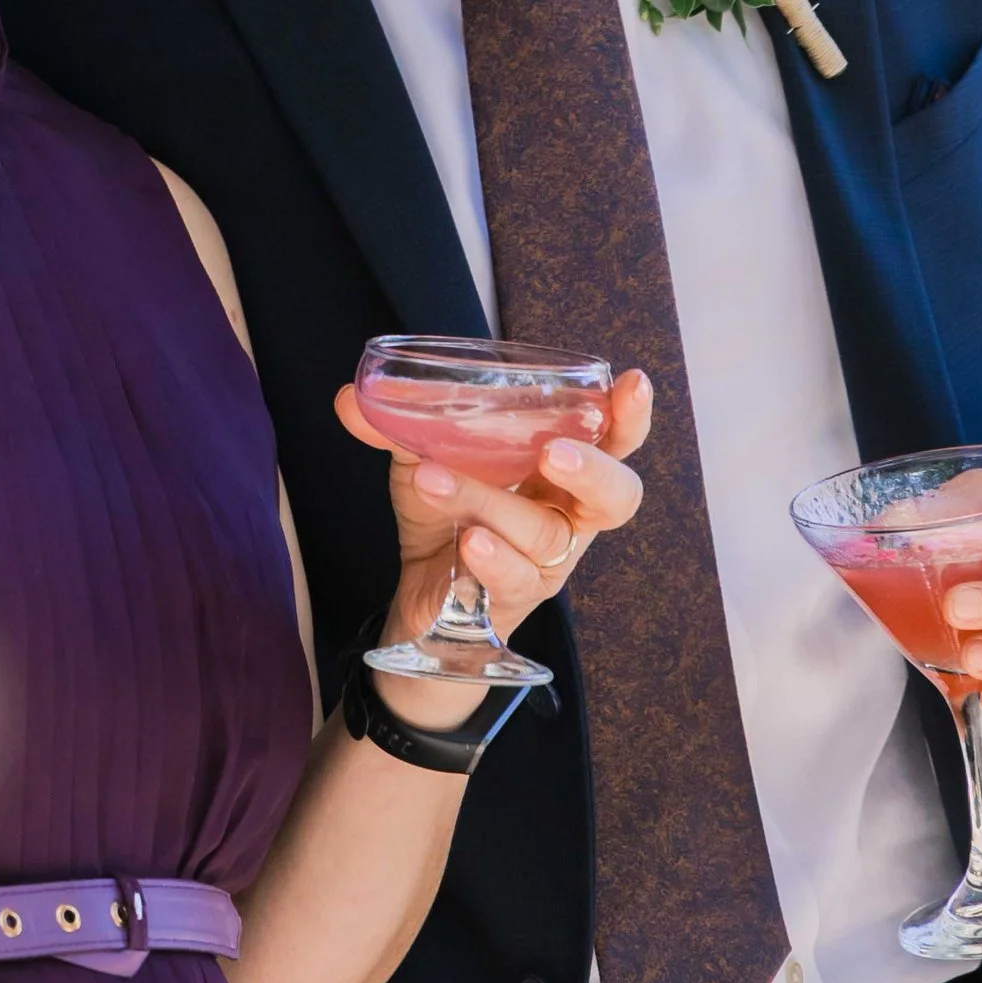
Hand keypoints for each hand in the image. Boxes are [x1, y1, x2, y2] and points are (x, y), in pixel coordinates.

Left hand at [333, 369, 652, 682]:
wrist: (421, 595)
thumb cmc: (447, 514)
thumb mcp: (424, 461)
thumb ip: (397, 427)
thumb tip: (349, 397)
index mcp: (559, 472)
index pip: (613, 442)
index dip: (629, 416)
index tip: (632, 383)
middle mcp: (567, 517)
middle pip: (616, 497)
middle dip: (593, 470)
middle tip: (552, 451)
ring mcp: (546, 563)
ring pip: (543, 534)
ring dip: (488, 502)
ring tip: (433, 479)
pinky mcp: (514, 599)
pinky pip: (514, 578)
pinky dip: (490, 555)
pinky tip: (465, 540)